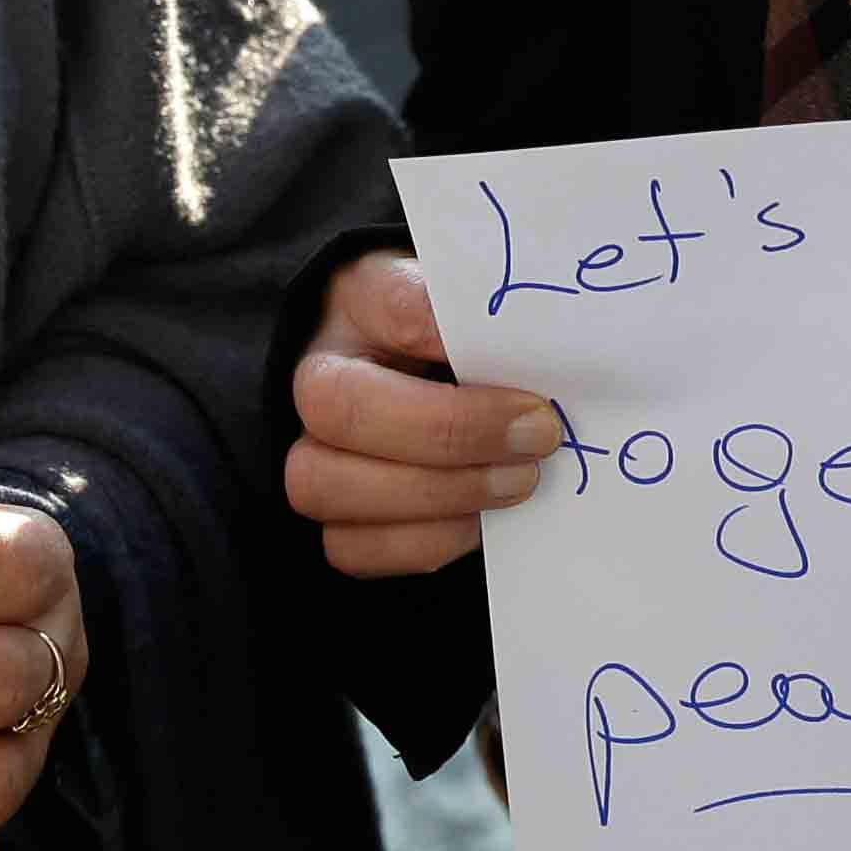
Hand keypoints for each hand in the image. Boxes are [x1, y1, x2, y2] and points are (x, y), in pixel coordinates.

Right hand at [286, 252, 563, 579]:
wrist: (451, 390)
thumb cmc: (469, 344)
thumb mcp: (482, 310)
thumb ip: (498, 320)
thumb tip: (531, 340)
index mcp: (360, 302)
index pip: (389, 303)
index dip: (439, 327)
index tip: (513, 344)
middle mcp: (319, 378)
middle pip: (341, 408)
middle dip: (451, 431)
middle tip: (538, 434)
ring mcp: (312, 454)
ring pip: (327, 485)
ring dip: (439, 492)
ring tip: (518, 480)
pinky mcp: (333, 521)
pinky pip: (356, 547)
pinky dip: (429, 539)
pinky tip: (483, 519)